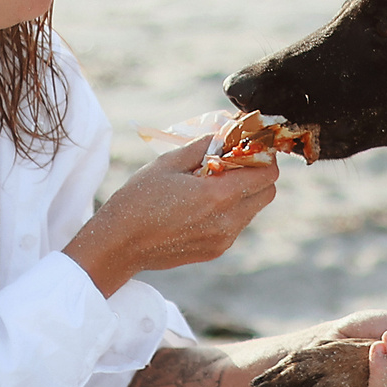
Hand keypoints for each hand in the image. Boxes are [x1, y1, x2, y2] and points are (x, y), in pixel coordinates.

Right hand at [70, 136, 277, 293]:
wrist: (119, 244)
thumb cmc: (138, 200)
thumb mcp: (168, 162)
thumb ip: (203, 147)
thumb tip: (224, 135)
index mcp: (218, 195)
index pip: (267, 173)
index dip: (263, 156)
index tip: (249, 147)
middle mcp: (228, 220)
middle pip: (267, 193)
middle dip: (258, 174)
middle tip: (235, 162)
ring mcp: (224, 239)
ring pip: (253, 210)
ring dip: (243, 193)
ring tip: (214, 183)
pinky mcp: (216, 250)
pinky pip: (237, 225)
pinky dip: (230, 210)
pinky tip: (203, 204)